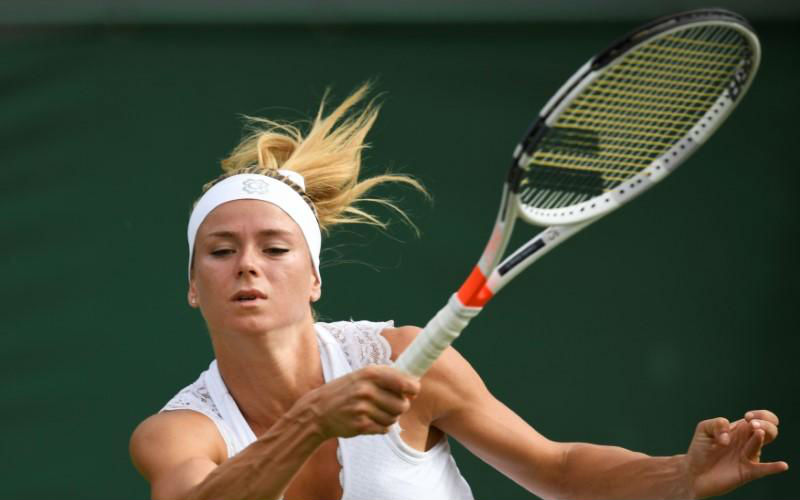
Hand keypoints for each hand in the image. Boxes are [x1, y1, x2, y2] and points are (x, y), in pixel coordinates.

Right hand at [296, 365, 419, 439]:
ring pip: (394, 418)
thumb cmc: (345, 391)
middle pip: (402, 404)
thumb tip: (414, 385)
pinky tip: (370, 421)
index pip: (404, 383)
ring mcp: (363, 408)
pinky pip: (384, 429)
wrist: (319, 410)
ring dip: (389, 418)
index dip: (413, 389)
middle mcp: (367, 389)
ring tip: (376, 412)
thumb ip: (387, 377)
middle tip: (389, 405)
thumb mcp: (362, 376)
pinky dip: (381, 427)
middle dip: (400, 407)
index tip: (413, 392)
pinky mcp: (360, 425)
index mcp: (370, 373)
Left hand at [686, 409, 787, 497]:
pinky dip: (774, 467)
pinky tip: (782, 465)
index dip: (760, 415)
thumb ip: (716, 424)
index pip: (761, 419)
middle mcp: (747, 442)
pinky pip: (764, 470)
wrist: (694, 472)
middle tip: (752, 424)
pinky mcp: (746, 472)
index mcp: (740, 430)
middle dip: (765, 423)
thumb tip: (728, 435)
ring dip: (760, 437)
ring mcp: (748, 456)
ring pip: (762, 444)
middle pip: (769, 430)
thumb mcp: (704, 429)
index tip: (747, 417)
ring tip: (757, 431)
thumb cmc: (700, 450)